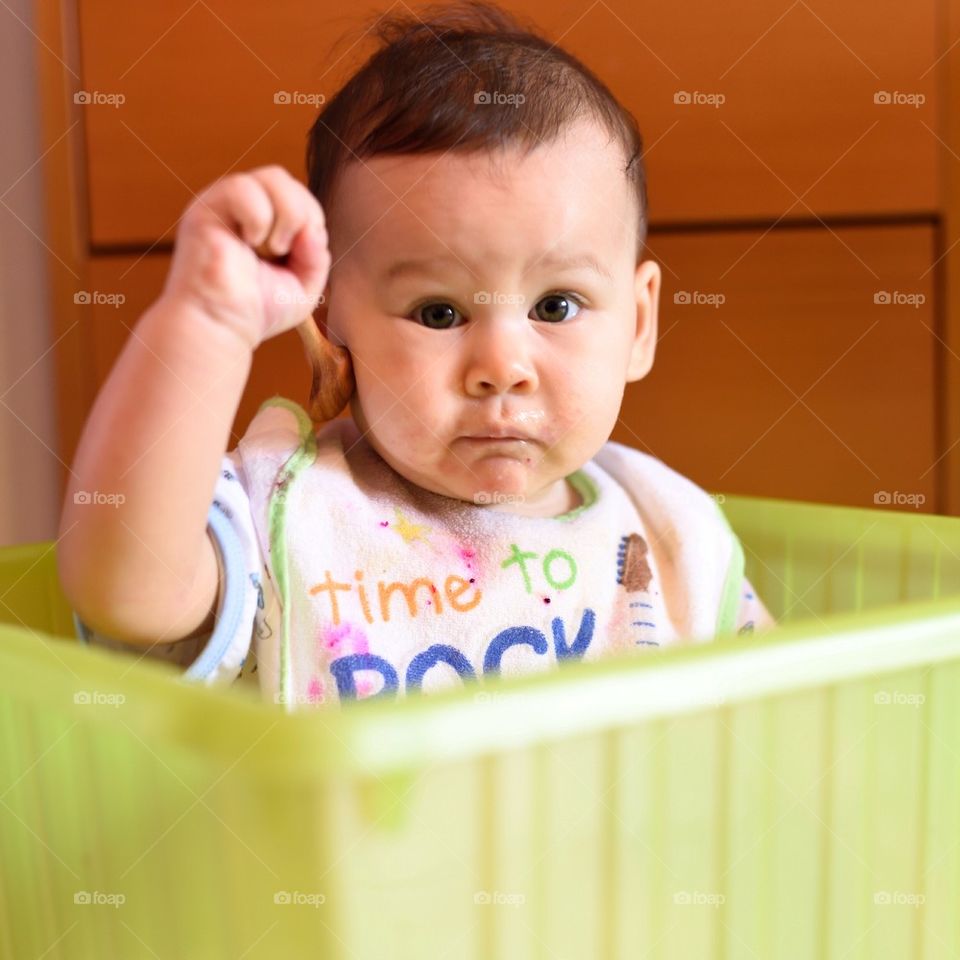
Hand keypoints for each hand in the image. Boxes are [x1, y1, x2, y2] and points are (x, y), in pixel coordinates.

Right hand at [162, 164, 330, 349]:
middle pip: (286, 180)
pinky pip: (243, 188)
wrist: (221, 328)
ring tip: (272, 249)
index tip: (301, 255)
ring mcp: (222, 204)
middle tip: (286, 251)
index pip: (297, 194)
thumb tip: (314, 230)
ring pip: (273, 178)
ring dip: (287, 216)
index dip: (312, 219)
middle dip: (302, 215)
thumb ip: (317, 256)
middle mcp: (240, 206)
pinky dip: (259, 217)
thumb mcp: (302, 285)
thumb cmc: (255, 310)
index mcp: (261, 218)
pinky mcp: (205, 210)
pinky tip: (250, 243)